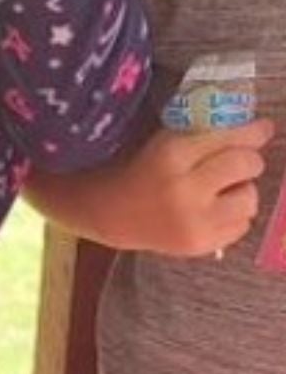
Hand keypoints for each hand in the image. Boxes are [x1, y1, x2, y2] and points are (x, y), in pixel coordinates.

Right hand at [111, 121, 273, 255]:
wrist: (110, 214)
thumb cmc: (138, 171)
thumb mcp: (161, 143)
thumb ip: (203, 135)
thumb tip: (256, 130)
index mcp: (171, 154)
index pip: (230, 139)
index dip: (254, 132)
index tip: (263, 129)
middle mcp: (185, 188)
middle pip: (247, 165)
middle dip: (248, 161)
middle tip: (239, 162)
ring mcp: (195, 220)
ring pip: (250, 199)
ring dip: (242, 190)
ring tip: (222, 190)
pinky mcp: (201, 244)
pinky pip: (242, 225)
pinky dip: (233, 215)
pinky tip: (212, 211)